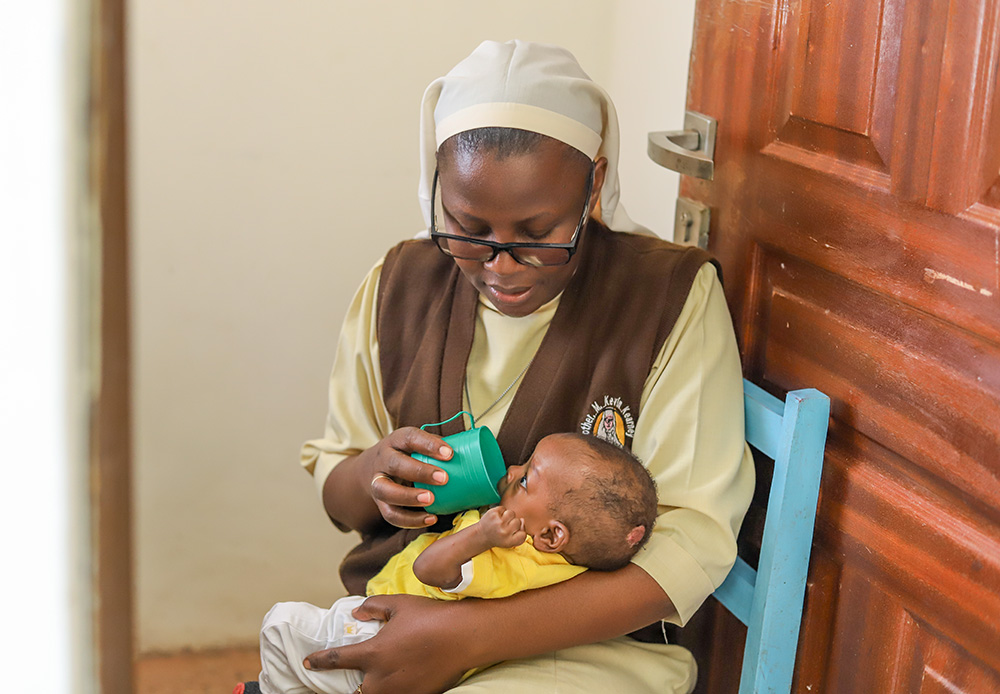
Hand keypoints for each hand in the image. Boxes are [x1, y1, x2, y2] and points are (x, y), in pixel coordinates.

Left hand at [304, 595, 472, 693]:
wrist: (463, 636)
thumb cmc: (430, 617)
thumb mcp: (398, 604)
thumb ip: (373, 607)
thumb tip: (356, 614)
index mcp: (373, 653)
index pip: (337, 659)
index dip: (320, 661)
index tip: (309, 662)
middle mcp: (381, 678)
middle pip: (355, 691)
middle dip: (349, 687)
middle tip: (348, 680)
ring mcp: (399, 691)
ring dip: (371, 689)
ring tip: (378, 678)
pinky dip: (394, 689)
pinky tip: (401, 679)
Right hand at [365, 427, 452, 528]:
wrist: (377, 467)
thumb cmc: (410, 454)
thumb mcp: (420, 445)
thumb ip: (440, 450)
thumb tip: (478, 458)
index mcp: (397, 441)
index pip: (410, 437)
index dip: (429, 444)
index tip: (450, 453)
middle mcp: (383, 460)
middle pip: (395, 464)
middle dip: (420, 472)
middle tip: (444, 478)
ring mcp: (377, 482)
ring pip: (385, 490)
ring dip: (409, 497)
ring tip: (431, 500)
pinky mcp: (380, 503)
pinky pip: (390, 514)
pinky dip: (410, 520)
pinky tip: (430, 518)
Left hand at [478, 506, 526, 547]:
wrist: (481, 534)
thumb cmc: (498, 538)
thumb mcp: (510, 542)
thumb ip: (520, 533)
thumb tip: (522, 519)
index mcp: (509, 541)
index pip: (524, 534)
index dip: (520, 532)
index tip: (513, 534)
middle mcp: (504, 532)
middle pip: (518, 521)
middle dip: (513, 523)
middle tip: (505, 527)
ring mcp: (498, 522)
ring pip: (512, 513)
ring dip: (508, 516)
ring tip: (502, 521)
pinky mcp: (493, 513)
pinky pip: (504, 508)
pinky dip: (501, 511)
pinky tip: (497, 517)